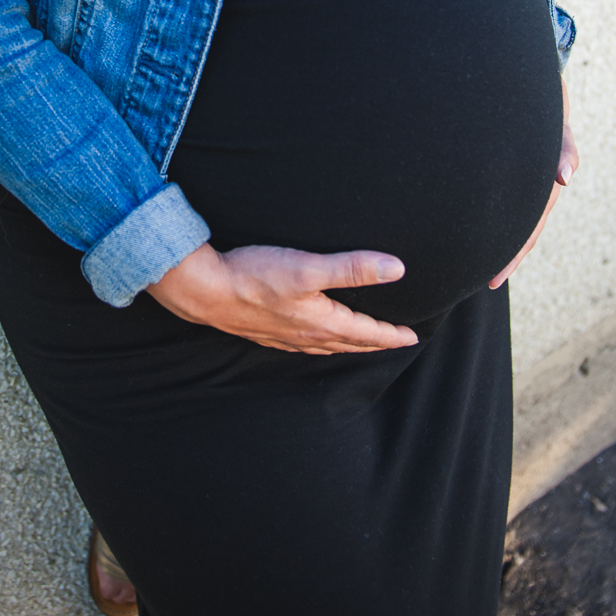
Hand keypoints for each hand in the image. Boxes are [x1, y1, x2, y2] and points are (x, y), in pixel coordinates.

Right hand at [145, 242, 419, 354]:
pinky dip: (317, 346)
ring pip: (325, 347)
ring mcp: (283, 336)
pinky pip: (301, 346)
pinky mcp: (264, 332)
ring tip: (358, 345)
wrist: (205, 291)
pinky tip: (310, 341)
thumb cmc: (254, 276)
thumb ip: (353, 268)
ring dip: (347, 346)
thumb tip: (397, 269)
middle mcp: (305, 334)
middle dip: (373, 342)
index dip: (390, 334)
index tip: (411, 336)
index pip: (365, 331)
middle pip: (349, 343)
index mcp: (320, 321)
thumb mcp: (308, 268)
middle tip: (394, 343)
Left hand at [490, 78, 577, 289]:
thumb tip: (566, 178)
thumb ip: (563, 147)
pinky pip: (499, 201)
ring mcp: (520, 182)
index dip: (514, 252)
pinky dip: (489, 218)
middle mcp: (532, 186)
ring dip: (498, 242)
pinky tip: (472, 232)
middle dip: (504, 256)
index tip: (496, 277)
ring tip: (475, 267)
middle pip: (520, 229)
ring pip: (510, 218)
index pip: (529, 226)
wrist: (524, 78)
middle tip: (484, 282)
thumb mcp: (556, 122)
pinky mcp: (505, 173)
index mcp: (544, 182)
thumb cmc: (542, 101)